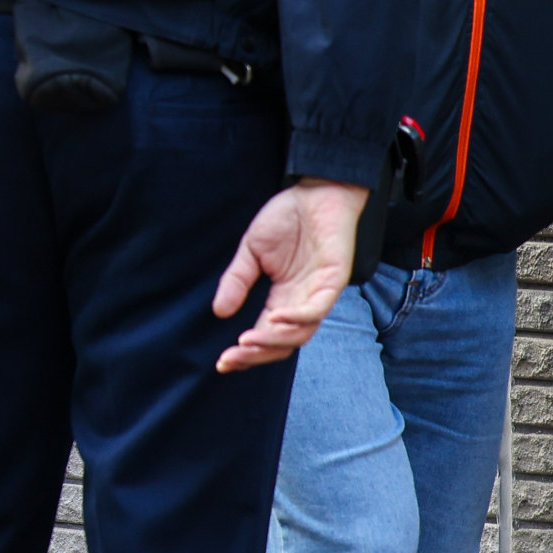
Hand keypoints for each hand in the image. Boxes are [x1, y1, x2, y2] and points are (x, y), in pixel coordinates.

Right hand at [212, 179, 371, 373]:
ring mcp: (318, 294)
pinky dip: (297, 318)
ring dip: (273, 341)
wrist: (317, 191)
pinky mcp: (333, 280)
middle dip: (256, 356)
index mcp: (282, 299)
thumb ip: (237, 281)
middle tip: (230, 359)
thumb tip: (219, 313)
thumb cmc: (287, 218)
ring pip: (301, 333)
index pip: (265, 336)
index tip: (222, 361)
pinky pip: (316, 309)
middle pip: (283, 344)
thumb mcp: (251, 252)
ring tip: (247, 342)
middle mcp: (301, 303)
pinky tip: (274, 317)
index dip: (245, 353)